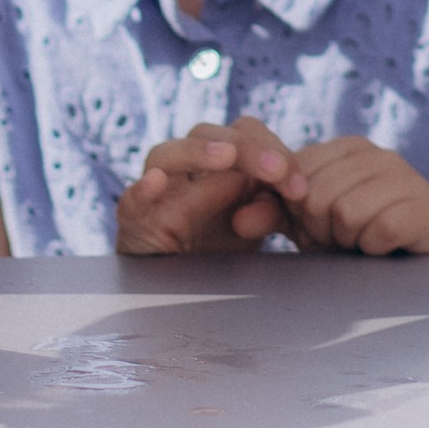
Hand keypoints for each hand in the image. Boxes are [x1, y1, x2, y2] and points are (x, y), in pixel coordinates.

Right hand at [117, 120, 309, 255]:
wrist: (171, 293)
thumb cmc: (212, 251)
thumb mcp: (249, 231)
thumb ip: (266, 211)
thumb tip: (278, 197)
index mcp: (216, 166)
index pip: (242, 134)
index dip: (273, 151)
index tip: (297, 186)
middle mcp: (184, 171)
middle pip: (207, 134)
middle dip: (247, 148)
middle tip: (278, 170)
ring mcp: (157, 194)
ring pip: (164, 155)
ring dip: (197, 151)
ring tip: (226, 155)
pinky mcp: (134, 222)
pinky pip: (130, 201)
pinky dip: (142, 190)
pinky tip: (155, 183)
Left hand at [271, 134, 428, 257]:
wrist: (409, 268)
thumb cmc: (353, 240)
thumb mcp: (305, 222)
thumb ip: (270, 210)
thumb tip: (238, 219)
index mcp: (349, 148)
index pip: (298, 173)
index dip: (300, 212)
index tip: (318, 226)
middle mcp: (382, 155)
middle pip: (320, 196)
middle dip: (324, 229)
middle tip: (343, 239)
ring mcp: (411, 178)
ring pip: (350, 212)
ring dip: (351, 240)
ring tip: (363, 243)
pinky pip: (385, 229)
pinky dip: (377, 248)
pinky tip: (386, 249)